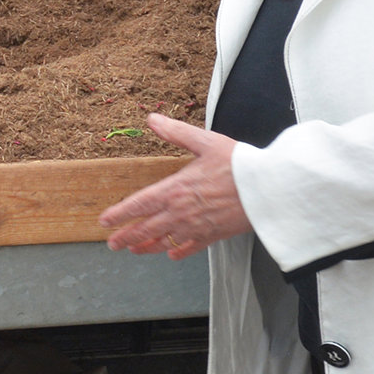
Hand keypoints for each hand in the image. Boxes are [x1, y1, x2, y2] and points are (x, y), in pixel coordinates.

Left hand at [98, 116, 249, 259]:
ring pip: (165, 241)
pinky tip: (172, 254)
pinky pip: (191, 248)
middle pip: (147, 228)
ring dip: (147, 247)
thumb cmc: (239, 164)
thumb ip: (176, 132)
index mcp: (176, 189)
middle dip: (127, 237)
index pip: (139, 205)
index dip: (120, 214)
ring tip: (134, 251)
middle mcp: (182, 212)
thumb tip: (152, 119)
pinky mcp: (214, 235)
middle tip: (113, 244)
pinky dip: (179, 252)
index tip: (105, 222)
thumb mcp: (205, 142)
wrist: (268, 189)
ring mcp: (197, 226)